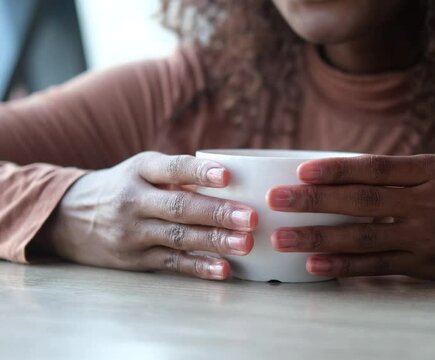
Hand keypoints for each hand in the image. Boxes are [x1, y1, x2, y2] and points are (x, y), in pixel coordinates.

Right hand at [44, 152, 256, 279]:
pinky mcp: (134, 259)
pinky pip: (171, 263)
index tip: (228, 176)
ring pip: (179, 237)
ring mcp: (133, 232)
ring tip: (246, 244)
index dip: (200, 172)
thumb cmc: (123, 187)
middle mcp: (134, 200)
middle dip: (218, 213)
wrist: (68, 217)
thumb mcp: (143, 170)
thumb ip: (180, 175)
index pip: (173, 168)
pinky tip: (223, 269)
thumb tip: (234, 180)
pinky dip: (198, 267)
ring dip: (215, 242)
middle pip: (180, 207)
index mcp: (140, 170)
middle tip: (252, 218)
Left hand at [267, 154, 434, 281]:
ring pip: (364, 235)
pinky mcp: (427, 264)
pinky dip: (346, 265)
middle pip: (362, 201)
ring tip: (285, 238)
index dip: (336, 170)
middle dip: (315, 201)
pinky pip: (379, 265)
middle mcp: (428, 201)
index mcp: (431, 171)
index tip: (302, 171)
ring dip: (320, 236)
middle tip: (278, 201)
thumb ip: (402, 174)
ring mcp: (426, 235)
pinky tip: (318, 264)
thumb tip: (347, 176)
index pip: (375, 168)